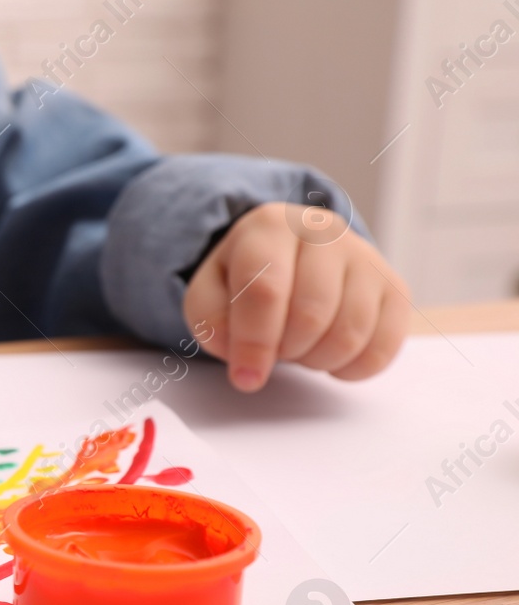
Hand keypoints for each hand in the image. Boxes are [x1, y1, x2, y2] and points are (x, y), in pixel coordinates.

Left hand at [182, 202, 410, 391]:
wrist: (293, 255)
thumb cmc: (246, 277)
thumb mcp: (210, 291)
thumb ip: (212, 322)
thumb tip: (247, 362)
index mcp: (269, 226)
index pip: (264, 290)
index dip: (254, 342)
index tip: (246, 378)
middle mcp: (325, 231)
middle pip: (310, 315)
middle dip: (286, 350)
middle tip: (275, 348)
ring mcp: (366, 257)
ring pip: (349, 334)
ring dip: (317, 360)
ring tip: (299, 347)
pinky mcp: (395, 287)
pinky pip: (384, 347)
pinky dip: (353, 368)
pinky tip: (330, 357)